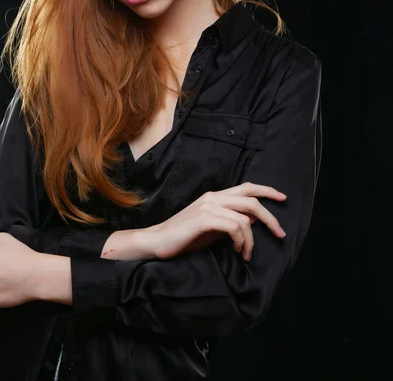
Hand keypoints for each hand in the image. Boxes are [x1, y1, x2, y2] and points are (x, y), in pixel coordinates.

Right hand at [151, 182, 286, 260]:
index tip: (283, 199)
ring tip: (246, 253)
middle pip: (251, 200)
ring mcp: (208, 206)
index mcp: (216, 196)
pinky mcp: (204, 219)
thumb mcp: (213, 227)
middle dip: (270, 217)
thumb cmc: (186, 237)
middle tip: (280, 234)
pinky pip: (234, 227)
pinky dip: (241, 241)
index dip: (267, 190)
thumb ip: (231, 220)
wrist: (158, 242)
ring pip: (245, 218)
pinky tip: (238, 251)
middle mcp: (213, 197)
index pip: (247, 187)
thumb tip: (254, 221)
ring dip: (251, 239)